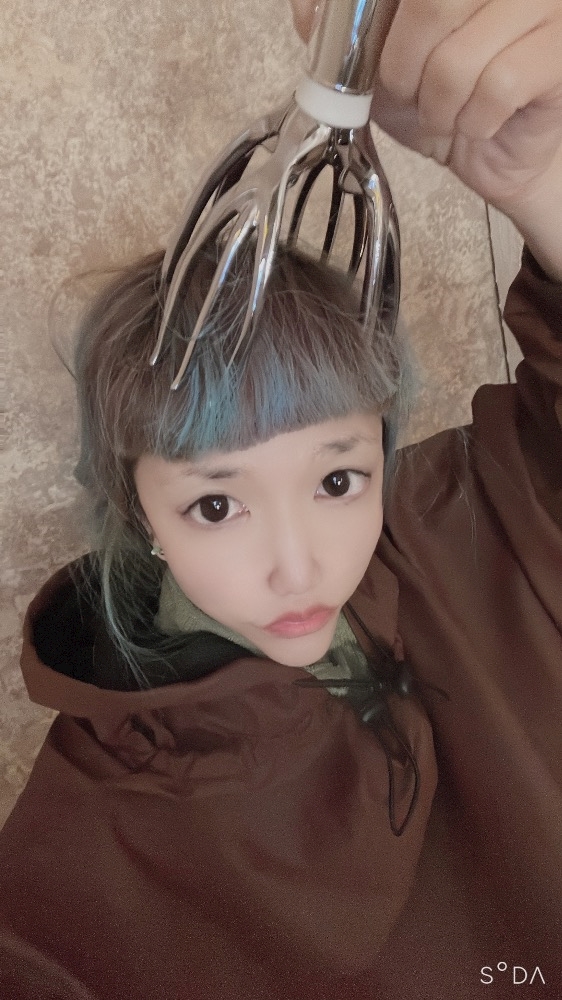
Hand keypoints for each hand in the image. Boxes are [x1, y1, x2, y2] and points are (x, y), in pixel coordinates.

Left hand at [290, 0, 561, 278]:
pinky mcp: (559, 52)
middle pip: (432, 6)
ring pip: (461, 56)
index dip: (381, 15)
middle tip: (407, 92)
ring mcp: (544, 6)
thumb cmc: (443, 96)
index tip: (373, 56)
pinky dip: (474, 120)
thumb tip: (305, 7)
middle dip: (402, 66)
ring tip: (444, 114)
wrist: (496, 151)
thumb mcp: (380, 58)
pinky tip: (476, 123)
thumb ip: (342, 25)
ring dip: (438, 104)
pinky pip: (500, 86)